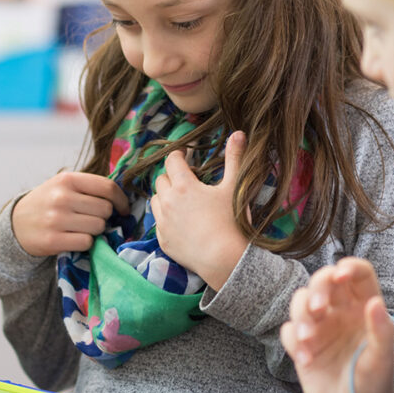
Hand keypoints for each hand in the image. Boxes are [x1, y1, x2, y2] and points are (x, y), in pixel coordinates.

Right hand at [11, 171, 130, 256]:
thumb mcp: (63, 186)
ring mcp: (56, 219)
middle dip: (104, 217)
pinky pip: (87, 242)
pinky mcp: (53, 240)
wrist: (17, 224)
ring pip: (98, 227)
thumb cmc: (48, 203)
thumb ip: (89, 188)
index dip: (121, 200)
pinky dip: (86, 243)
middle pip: (105, 209)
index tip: (123, 209)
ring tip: (82, 228)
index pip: (108, 187)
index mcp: (67, 179)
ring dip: (95, 231)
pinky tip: (74, 238)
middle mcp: (61, 197)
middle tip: (93, 219)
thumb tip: (122, 200)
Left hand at [150, 131, 248, 287]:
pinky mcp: (163, 240)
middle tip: (186, 181)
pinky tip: (181, 221)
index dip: (179, 156)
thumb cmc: (231, 221)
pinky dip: (166, 218)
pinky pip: (158, 222)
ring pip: (155, 200)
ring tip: (181, 201)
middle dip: (172, 176)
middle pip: (161, 179)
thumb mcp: (235, 187)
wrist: (224, 259)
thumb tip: (238, 133)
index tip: (185, 156)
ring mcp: (163, 222)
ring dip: (165, 196)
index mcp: (184, 185)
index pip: (172, 161)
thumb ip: (234, 158)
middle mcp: (168, 201)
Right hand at [280, 258, 393, 392]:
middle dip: (317, 288)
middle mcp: (340, 312)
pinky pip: (289, 331)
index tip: (341, 275)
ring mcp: (320, 327)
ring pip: (300, 301)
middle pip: (323, 280)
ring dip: (301, 316)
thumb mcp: (383, 361)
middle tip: (318, 308)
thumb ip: (382, 332)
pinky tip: (307, 360)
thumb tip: (376, 302)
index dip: (349, 267)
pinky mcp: (302, 344)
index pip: (358, 273)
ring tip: (309, 340)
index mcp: (364, 308)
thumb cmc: (375, 384)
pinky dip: (294, 342)